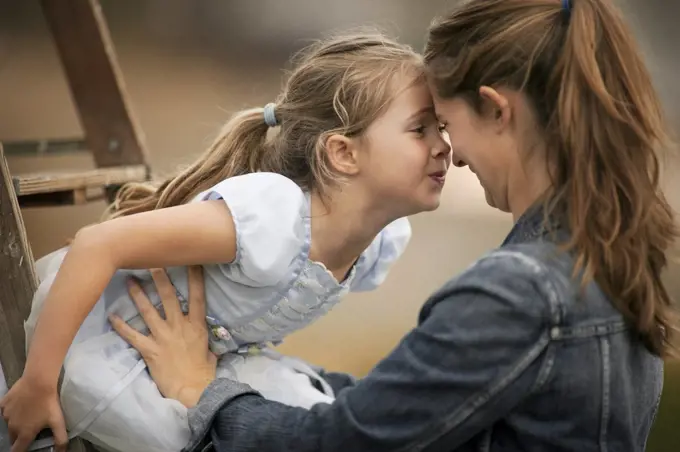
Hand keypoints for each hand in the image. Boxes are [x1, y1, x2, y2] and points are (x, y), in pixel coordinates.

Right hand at [0, 376, 67, 451]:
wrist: (38, 382)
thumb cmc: (49, 403)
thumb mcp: (58, 421)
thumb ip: (60, 439)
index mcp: (24, 433)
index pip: (17, 450)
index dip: (21, 451)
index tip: (25, 447)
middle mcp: (12, 427)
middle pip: (13, 437)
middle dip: (20, 437)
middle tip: (30, 429)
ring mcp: (6, 415)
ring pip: (9, 424)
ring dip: (17, 423)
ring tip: (29, 415)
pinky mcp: (3, 404)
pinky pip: (6, 411)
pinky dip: (13, 411)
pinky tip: (22, 405)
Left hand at [109, 266, 216, 407]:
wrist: (192, 390)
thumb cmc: (203, 373)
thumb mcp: (209, 352)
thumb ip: (203, 342)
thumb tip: (203, 342)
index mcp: (196, 325)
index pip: (197, 296)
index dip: (195, 278)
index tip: (191, 261)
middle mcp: (179, 326)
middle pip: (168, 297)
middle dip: (160, 278)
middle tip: (151, 262)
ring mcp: (163, 336)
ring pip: (148, 311)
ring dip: (137, 295)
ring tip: (129, 280)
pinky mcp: (149, 349)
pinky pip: (132, 335)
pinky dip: (121, 326)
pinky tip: (112, 317)